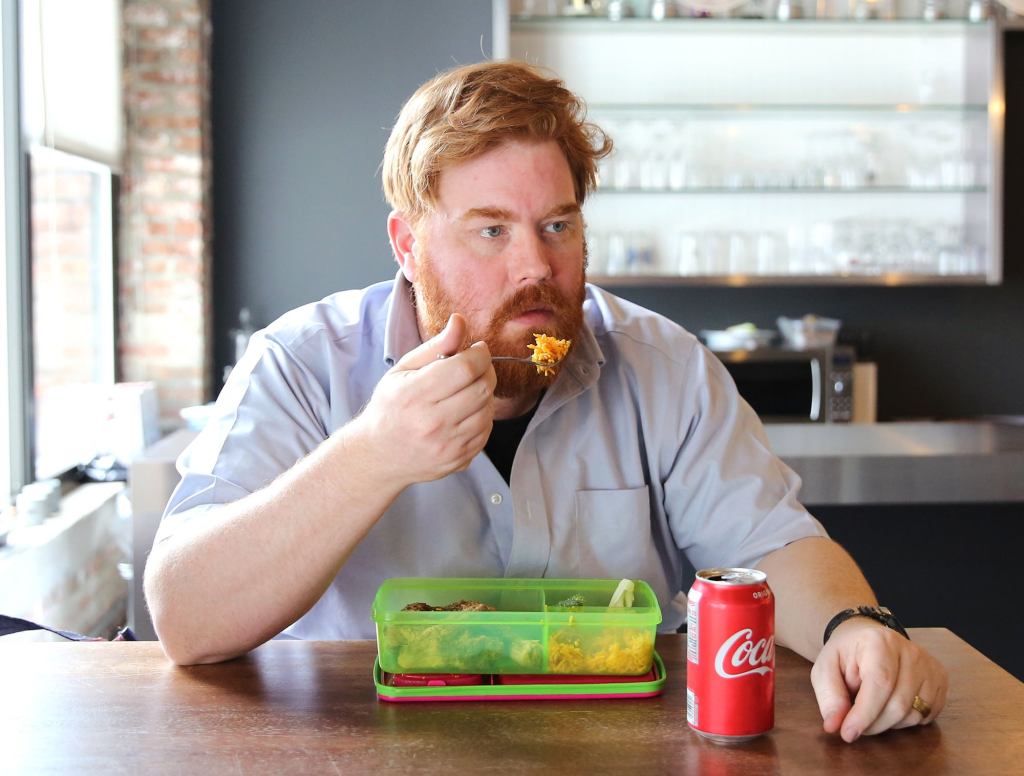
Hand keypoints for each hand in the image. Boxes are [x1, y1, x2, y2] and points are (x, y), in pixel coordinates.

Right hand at [355, 313, 495, 486]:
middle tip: (475, 367)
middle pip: (482, 388)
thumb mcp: (404, 370)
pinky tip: (465, 412)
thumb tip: (460, 321)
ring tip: (467, 390)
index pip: (466, 367)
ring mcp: (448, 446)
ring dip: (484, 395)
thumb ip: (436, 346)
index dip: (480, 354)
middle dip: (486, 371)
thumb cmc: (390, 407)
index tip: (477, 349)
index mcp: (415, 395)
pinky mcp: (459, 461)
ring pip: (488, 410)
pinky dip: (482, 417)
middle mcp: (433, 423)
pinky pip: (486, 431)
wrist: (378, 456)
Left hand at [810, 618, 948, 742]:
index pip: (880, 682)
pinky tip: (888, 707)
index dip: (864, 713)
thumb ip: (829, 696)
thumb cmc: (845, 656)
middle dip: (873, 724)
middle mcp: (910, 651)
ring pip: (914, 714)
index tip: (847, 733)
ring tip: (870, 710)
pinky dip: (905, 721)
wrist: (866, 641)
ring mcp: (929, 666)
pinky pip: (926, 716)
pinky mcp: (940, 680)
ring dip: (888, 724)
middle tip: (853, 725)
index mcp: (879, 641)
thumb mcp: (825, 669)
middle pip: (899, 704)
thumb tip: (834, 726)